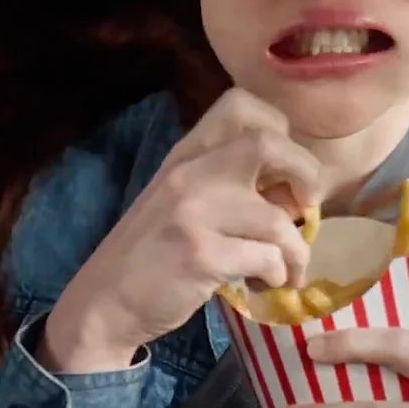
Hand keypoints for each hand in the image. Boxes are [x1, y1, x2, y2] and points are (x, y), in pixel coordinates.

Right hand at [41, 88, 322, 372]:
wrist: (102, 303)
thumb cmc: (153, 252)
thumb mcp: (183, 200)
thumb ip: (228, 182)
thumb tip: (294, 188)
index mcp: (187, 153)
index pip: (240, 104)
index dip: (280, 130)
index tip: (285, 169)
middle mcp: (189, 173)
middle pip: (268, 143)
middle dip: (306, 175)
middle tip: (305, 208)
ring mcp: (193, 212)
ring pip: (277, 218)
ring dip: (296, 251)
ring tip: (289, 270)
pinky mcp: (199, 256)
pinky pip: (265, 258)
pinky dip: (279, 275)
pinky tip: (267, 285)